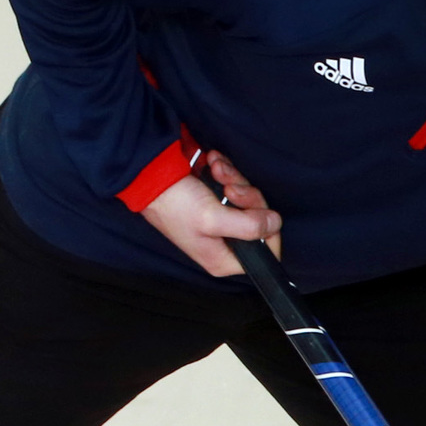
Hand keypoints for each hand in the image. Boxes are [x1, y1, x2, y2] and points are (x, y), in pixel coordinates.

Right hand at [137, 153, 279, 276]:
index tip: (258, 213)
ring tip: (216, 173)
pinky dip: (226, 171)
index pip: (266, 255)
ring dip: (235, 179)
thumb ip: (249, 226)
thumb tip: (275, 223)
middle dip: (247, 197)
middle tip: (230, 189)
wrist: (151, 173)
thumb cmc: (175, 203)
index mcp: (223, 259)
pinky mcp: (218, 197)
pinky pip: (236, 183)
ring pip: (249, 199)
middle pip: (260, 221)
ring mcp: (222, 218)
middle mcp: (224, 241)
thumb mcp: (213, 219)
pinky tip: (212, 166)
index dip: (269, 232)